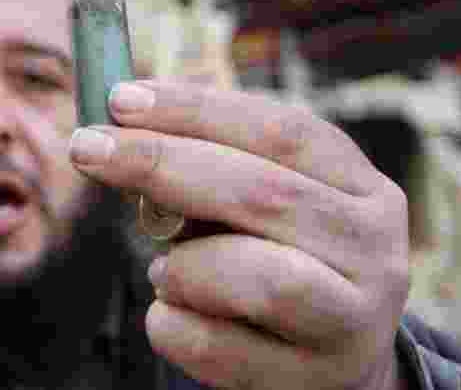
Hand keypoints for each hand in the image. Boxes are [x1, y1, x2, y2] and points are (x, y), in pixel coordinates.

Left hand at [69, 81, 409, 389]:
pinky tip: (168, 311)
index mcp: (362, 189)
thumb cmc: (278, 263)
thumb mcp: (262, 209)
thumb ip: (209, 170)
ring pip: (260, 279)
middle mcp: (373, 250)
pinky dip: (172, 322)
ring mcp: (352, 322)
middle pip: (263, 193)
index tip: (121, 100)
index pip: (282, 131)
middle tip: (87, 148)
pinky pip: (218, 347)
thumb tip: (119, 134)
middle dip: (161, 163)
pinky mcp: (311, 381)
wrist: (333, 368)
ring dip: (185, 264)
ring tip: (162, 268)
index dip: (197, 110)